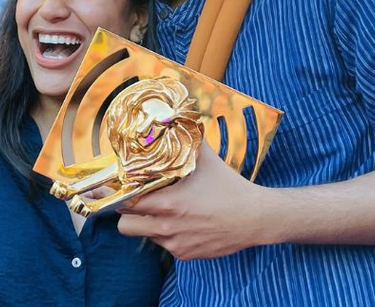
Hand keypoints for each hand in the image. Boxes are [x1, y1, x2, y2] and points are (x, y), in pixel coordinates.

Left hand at [117, 143, 263, 259]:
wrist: (255, 218)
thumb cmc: (230, 187)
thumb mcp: (207, 159)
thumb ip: (188, 139)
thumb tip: (175, 119)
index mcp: (168, 203)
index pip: (126, 203)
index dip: (119, 194)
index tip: (118, 187)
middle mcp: (167, 227)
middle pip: (125, 225)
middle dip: (126, 213)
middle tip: (134, 200)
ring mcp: (175, 243)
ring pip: (144, 235)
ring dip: (146, 224)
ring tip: (160, 209)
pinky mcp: (185, 254)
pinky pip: (163, 245)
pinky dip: (165, 234)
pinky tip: (180, 221)